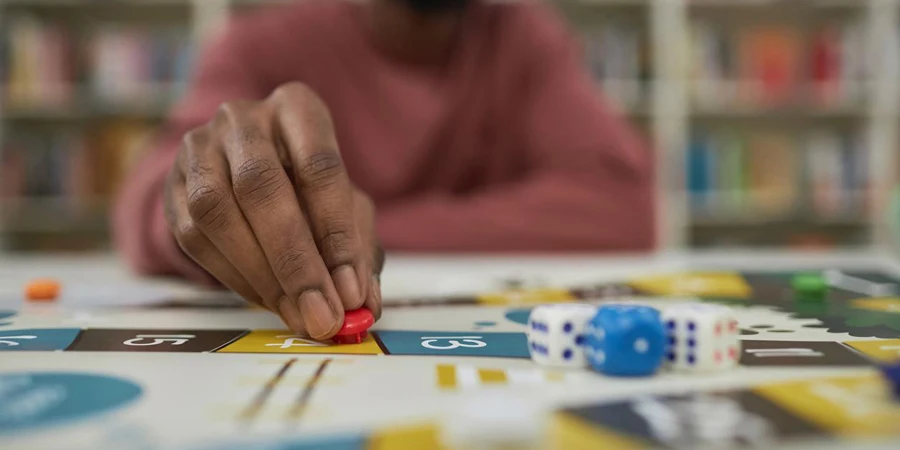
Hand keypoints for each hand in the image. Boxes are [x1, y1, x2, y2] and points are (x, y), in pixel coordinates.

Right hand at [163, 83, 382, 339]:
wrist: (246, 176)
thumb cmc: (309, 191)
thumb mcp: (345, 210)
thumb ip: (357, 252)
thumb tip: (363, 303)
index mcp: (297, 108)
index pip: (319, 167)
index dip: (337, 234)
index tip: (352, 292)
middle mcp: (243, 118)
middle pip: (261, 186)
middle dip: (295, 261)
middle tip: (321, 314)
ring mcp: (199, 147)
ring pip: (217, 211)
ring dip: (260, 274)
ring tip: (295, 313)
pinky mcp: (172, 185)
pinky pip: (193, 236)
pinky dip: (234, 276)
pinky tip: (266, 298)